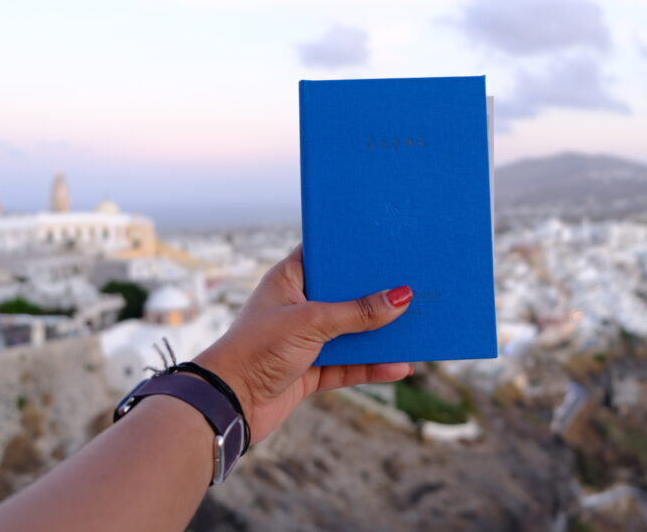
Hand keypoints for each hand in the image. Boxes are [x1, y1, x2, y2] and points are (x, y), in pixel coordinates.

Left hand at [194, 244, 412, 443]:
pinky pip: (350, 365)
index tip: (388, 243)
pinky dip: (372, 367)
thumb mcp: (312, 323)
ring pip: (352, 332)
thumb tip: (401, 297)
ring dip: (380, 334)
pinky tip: (400, 366)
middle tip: (415, 284)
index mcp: (289, 279)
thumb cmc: (257, 349)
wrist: (228, 403)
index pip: (326, 255)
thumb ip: (358, 313)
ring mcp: (305, 339)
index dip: (354, 250)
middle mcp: (299, 306)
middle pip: (346, 295)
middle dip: (378, 295)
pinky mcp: (311, 370)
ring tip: (417, 327)